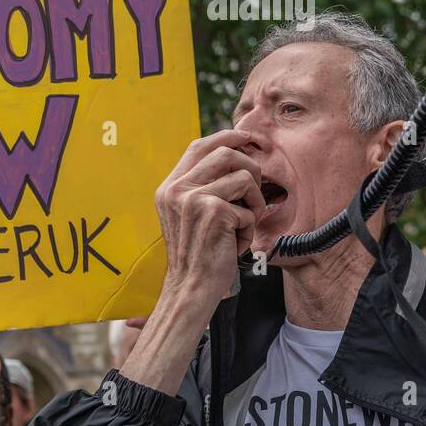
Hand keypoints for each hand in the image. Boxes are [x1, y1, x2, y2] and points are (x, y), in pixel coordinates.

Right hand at [152, 128, 264, 304]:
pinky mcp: (213, 211)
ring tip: (244, 223)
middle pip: (227, 152)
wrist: (190, 289)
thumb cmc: (199, 254)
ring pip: (244, 177)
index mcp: (170, 187)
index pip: (200, 145)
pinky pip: (249, 208)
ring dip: (253, 202)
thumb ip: (202, 187)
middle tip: (255, 192)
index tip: (249, 139)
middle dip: (251, 168)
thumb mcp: (189, 216)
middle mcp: (177, 189)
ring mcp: (193, 198)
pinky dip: (250, 227)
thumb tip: (236, 155)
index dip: (227, 136)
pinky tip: (236, 243)